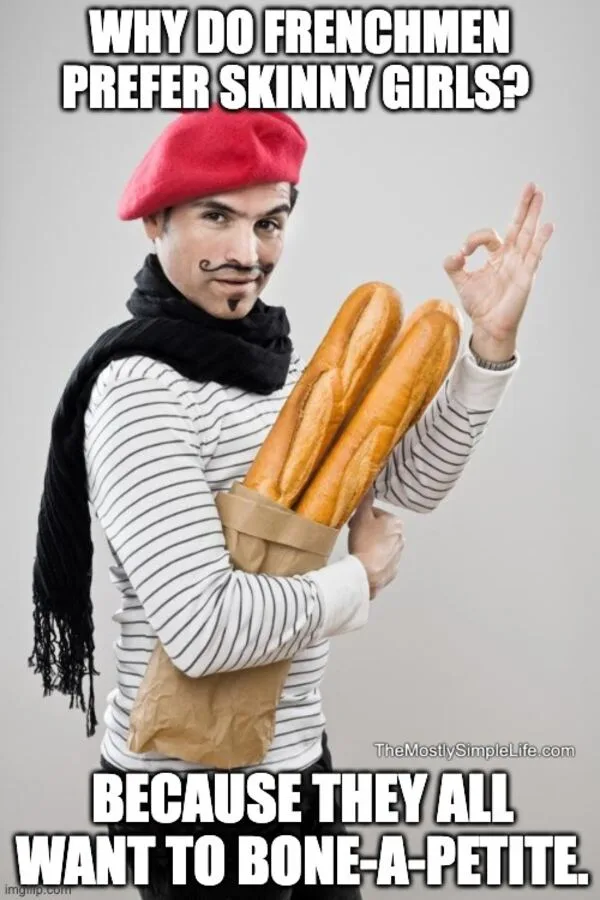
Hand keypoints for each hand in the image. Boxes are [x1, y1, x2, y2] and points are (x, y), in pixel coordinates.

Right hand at [348, 489, 404, 599]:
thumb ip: (366, 501)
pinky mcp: (393, 569)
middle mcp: (401, 537)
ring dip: (372, 545)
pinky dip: (375, 559)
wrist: (367, 572)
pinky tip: (365, 561)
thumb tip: (369, 486)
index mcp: (395, 522)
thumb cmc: (364, 541)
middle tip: (355, 536)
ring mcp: (398, 555)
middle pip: (380, 529)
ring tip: (359, 550)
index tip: (353, 524)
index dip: (362, 517)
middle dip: (368, 530)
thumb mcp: (361, 517)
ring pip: (382, 544)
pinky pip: (382, 560)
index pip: (376, 514)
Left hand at [443, 183, 554, 360]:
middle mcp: (511, 256)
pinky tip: (547, 226)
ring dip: (533, 215)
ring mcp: (521, 264)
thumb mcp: (461, 282)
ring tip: (539, 195)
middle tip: (531, 185)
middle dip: (524, 206)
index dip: (474, 239)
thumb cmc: (479, 305)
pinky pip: (535, 255)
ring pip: (528, 234)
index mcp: (497, 256)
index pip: (489, 235)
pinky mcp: (526, 276)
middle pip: (519, 226)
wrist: (488, 326)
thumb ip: (453, 266)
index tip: (463, 253)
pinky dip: (541, 240)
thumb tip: (453, 254)